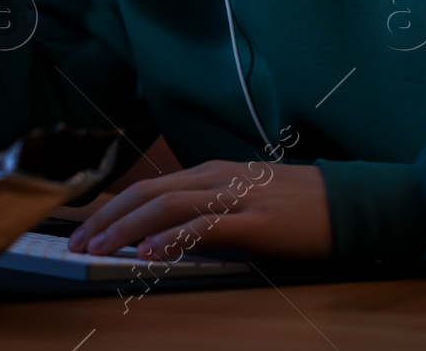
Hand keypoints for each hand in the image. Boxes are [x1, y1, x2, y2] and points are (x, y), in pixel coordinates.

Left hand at [64, 160, 331, 262]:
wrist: (348, 203)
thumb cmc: (296, 205)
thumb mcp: (243, 199)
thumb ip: (205, 210)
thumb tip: (163, 232)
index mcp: (211, 172)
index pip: (148, 186)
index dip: (111, 208)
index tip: (84, 231)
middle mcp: (217, 177)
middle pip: (147, 192)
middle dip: (106, 218)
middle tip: (78, 244)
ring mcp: (237, 197)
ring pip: (167, 205)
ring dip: (127, 228)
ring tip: (99, 248)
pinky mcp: (257, 222)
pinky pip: (206, 226)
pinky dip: (172, 238)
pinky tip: (149, 252)